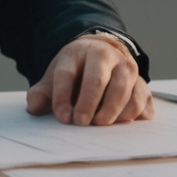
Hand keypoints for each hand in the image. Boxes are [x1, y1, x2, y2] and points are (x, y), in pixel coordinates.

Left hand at [25, 35, 152, 125]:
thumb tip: (34, 108)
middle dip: (88, 103)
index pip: (67, 73)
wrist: (103, 55)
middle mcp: (105, 56)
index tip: (62, 117)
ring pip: (123, 90)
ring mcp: (127, 67)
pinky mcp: (142, 82)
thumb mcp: (56, 77)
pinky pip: (141, 100)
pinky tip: (119, 121)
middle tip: (81, 123)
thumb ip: (42, 93)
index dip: (62, 97)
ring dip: (111, 111)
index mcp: (78, 52)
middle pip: (97, 79)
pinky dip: (131, 114)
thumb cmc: (77, 72)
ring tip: (99, 123)